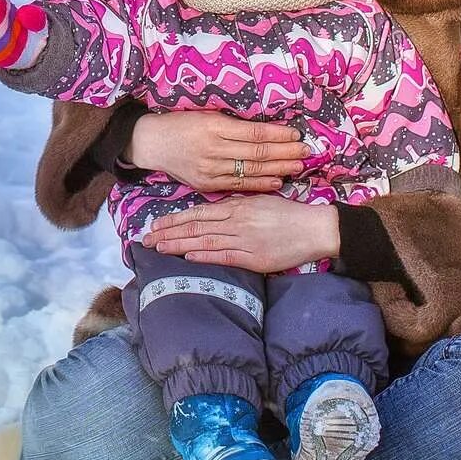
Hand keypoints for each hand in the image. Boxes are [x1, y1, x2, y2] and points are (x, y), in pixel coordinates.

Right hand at [126, 111, 306, 192]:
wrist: (152, 143)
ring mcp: (210, 169)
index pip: (254, 133)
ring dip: (278, 169)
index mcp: (214, 127)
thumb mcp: (205, 115)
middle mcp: (213, 149)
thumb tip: (265, 129)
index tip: (296, 133)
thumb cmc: (180, 124)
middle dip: (285, 152)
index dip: (278, 134)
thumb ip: (233, 124)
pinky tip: (277, 181)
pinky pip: (239, 186)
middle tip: (306, 151)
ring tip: (298, 166)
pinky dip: (260, 184)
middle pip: (257, 153)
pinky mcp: (206, 184)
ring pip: (251, 171)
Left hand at [141, 195, 341, 274]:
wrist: (314, 229)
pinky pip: (224, 256)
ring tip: (158, 248)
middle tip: (146, 239)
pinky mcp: (254, 258)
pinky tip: (187, 257)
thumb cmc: (288, 214)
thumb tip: (212, 213)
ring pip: (204, 241)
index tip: (155, 223)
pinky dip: (204, 256)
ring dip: (179, 245)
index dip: (174, 218)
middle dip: (168, 233)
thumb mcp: (259, 201)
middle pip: (195, 226)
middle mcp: (236, 221)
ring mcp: (244, 239)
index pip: (198, 212)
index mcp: (237, 205)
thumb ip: (235, 206)